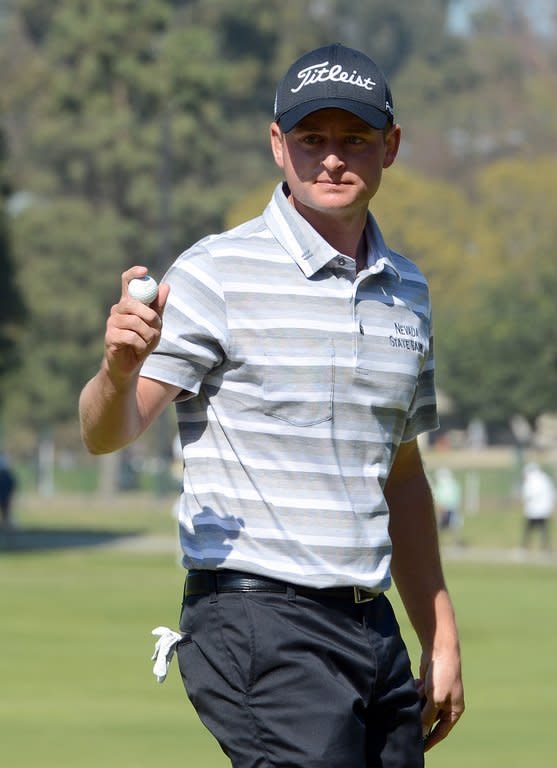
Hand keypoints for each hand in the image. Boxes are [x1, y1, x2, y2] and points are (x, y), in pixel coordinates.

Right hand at [104, 266, 169, 385]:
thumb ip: (159, 306)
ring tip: (147, 342)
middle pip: (132, 303)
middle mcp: (117, 310)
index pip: (127, 281)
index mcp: (129, 303)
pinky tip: (138, 349)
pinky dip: (141, 345)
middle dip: (149, 315)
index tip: (144, 270)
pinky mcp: (110, 337)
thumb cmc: (143, 342)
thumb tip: (165, 286)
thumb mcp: (155, 324)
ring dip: (148, 334)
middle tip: (157, 325)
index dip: (134, 273)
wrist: (130, 365)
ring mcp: (112, 323)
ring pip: (134, 322)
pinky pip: (131, 336)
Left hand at [419, 647, 464, 750]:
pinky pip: (419, 695)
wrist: (440, 649)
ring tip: (419, 689)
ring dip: (417, 702)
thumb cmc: (442, 675)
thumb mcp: (435, 699)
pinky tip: (418, 683)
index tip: (419, 749)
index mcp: (454, 711)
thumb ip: (428, 716)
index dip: (430, 741)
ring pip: (422, 707)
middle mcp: (447, 704)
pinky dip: (416, 691)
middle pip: (430, 719)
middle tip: (408, 718)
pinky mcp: (428, 685)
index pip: (441, 732)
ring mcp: (437, 694)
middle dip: (420, 717)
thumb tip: (421, 732)